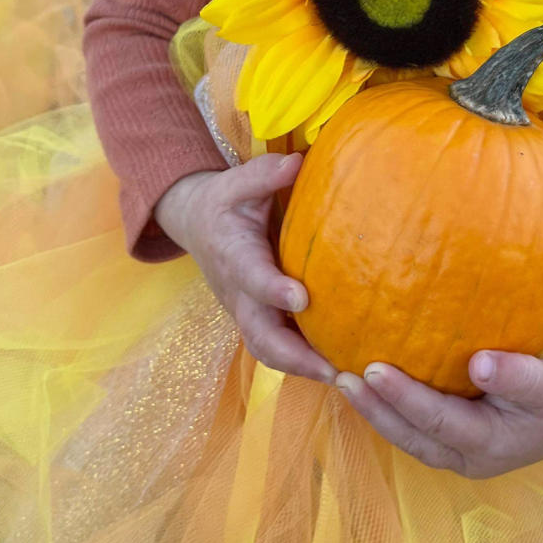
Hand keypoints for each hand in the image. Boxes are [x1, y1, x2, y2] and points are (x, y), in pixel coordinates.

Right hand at [154, 156, 334, 384]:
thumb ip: (265, 174)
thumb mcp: (238, 181)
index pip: (252, 277)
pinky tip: (344, 368)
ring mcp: (247, 312)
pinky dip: (306, 363)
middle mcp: (238, 292)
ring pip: (269, 350)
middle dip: (294, 355)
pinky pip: (280, 348)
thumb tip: (297, 162)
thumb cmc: (225, 202)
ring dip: (303, 368)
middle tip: (333, 368)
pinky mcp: (259, 320)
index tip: (302, 299)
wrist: (198, 225)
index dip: (273, 290)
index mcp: (233, 254)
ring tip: (345, 379)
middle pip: (260, 335)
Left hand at [336, 352, 542, 477]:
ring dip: (376, 409)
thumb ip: (520, 376)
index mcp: (488, 445)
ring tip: (344, 378)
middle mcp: (466, 456)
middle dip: (374, 407)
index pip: (434, 419)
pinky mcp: (455, 437)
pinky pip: (415, 425)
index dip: (401, 396)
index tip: (370, 368)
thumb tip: (479, 364)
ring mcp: (458, 451)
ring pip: (407, 434)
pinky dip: (391, 406)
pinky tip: (372, 380)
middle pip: (410, 434)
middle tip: (340, 375)